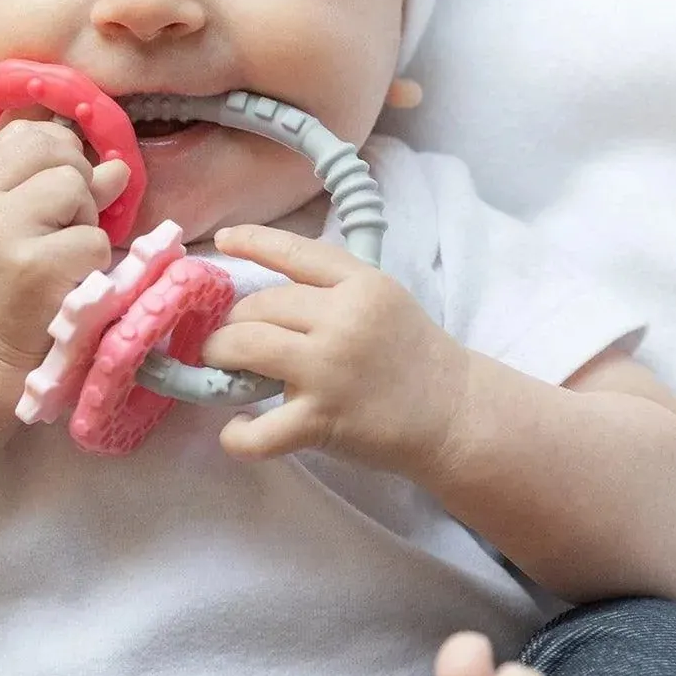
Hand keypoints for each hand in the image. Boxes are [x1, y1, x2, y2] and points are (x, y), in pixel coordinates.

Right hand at [0, 116, 132, 372]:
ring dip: (86, 223)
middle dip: (75, 184)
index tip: (56, 194)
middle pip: (56, 152)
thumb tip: (118, 167)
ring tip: (63, 255)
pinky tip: (70, 281)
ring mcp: (6, 234)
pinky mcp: (37, 269)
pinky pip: (94, 240)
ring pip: (75, 189)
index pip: (27, 133)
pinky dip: (94, 261)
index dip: (59, 154)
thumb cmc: (4, 282)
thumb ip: (63, 187)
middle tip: (62, 227)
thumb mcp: (17, 224)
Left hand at [200, 225, 470, 473]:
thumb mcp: (384, 300)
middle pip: (258, 306)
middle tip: (230, 340)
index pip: (294, 252)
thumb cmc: (413, 356)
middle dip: (233, 322)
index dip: (252, 242)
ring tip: (222, 367)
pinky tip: (238, 428)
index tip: (223, 241)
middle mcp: (342, 320)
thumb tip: (264, 297)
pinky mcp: (321, 419)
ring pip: (244, 347)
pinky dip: (238, 434)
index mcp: (360, 284)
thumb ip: (334, 288)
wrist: (454, 414)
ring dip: (221, 356)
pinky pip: (260, 429)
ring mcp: (329, 370)